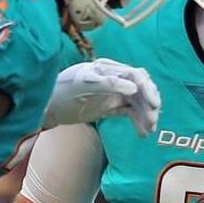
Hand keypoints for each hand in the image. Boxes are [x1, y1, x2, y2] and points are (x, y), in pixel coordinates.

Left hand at [43, 59, 160, 135]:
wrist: (49, 106)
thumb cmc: (64, 90)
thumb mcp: (84, 84)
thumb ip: (109, 83)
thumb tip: (134, 87)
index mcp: (110, 69)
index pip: (136, 76)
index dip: (147, 89)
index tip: (154, 104)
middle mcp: (115, 79)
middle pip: (140, 89)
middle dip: (149, 104)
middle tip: (153, 120)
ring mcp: (113, 93)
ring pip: (137, 103)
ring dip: (145, 115)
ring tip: (149, 130)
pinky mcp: (110, 106)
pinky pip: (130, 113)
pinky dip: (138, 121)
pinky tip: (142, 133)